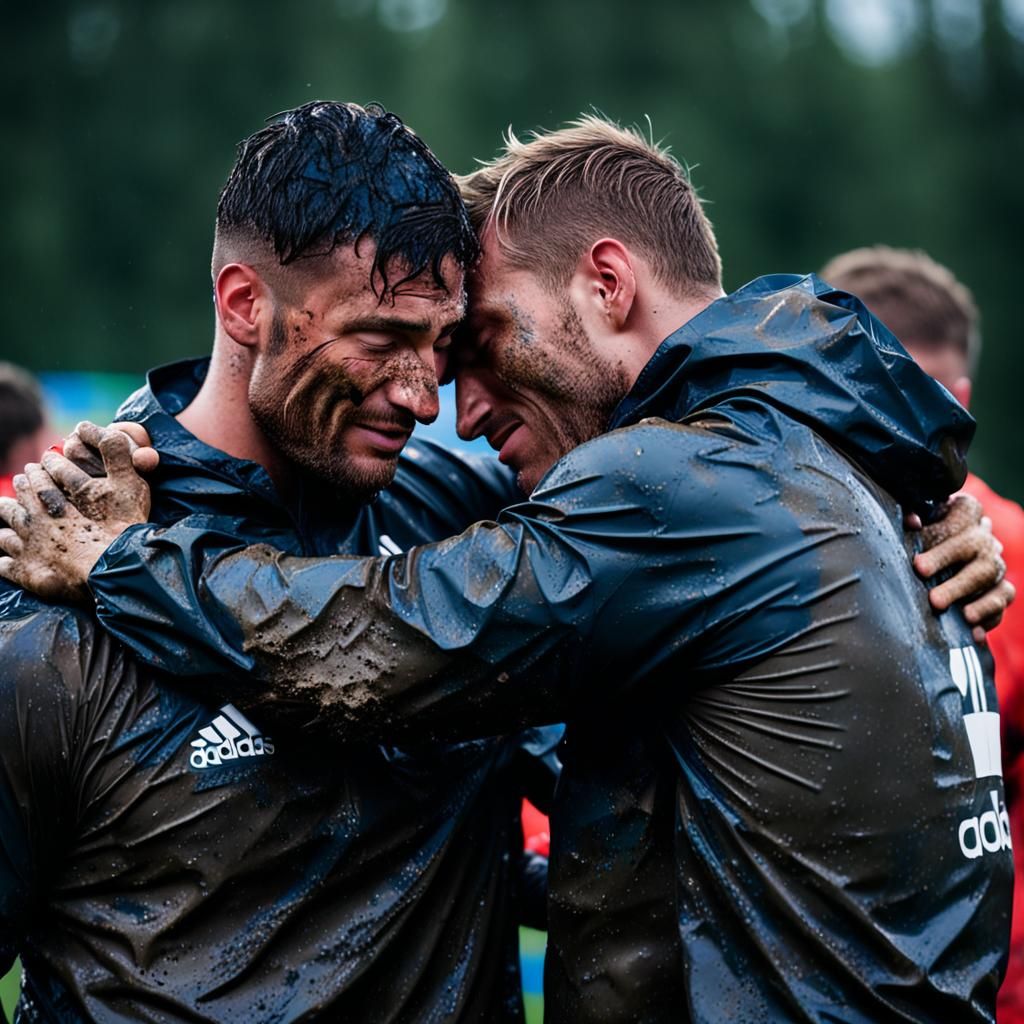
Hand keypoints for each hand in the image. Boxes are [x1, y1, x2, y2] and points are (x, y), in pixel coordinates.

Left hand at [0, 426, 150, 602]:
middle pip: (20, 504)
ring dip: (5, 524)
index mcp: (54, 501)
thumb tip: (89, 425)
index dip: (39, 472)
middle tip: (20, 482)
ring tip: (4, 518)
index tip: (36, 467)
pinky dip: (2, 562)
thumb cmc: (121, 529)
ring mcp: (29, 549)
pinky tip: (2, 561)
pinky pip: (5, 567)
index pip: (41, 481)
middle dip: (20, 491)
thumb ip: (116, 453)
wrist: (113, 571)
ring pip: (6, 534)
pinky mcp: (27, 574)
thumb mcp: (128, 483)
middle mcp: (36, 522)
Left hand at [912, 494, 1013, 641]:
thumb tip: (911, 521)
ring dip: (980, 601)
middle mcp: (983, 537)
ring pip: (993, 580)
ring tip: (964, 617)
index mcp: (964, 511)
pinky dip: (990, 617)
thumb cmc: (917, 532)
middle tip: (934, 601)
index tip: (919, 567)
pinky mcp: (1000, 587)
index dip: (941, 547)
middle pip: (978, 556)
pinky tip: (975, 633)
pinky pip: (1001, 602)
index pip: (961, 524)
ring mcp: (994, 563)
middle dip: (956, 581)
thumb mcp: (914, 521)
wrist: (933, 551)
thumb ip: (912, 518)